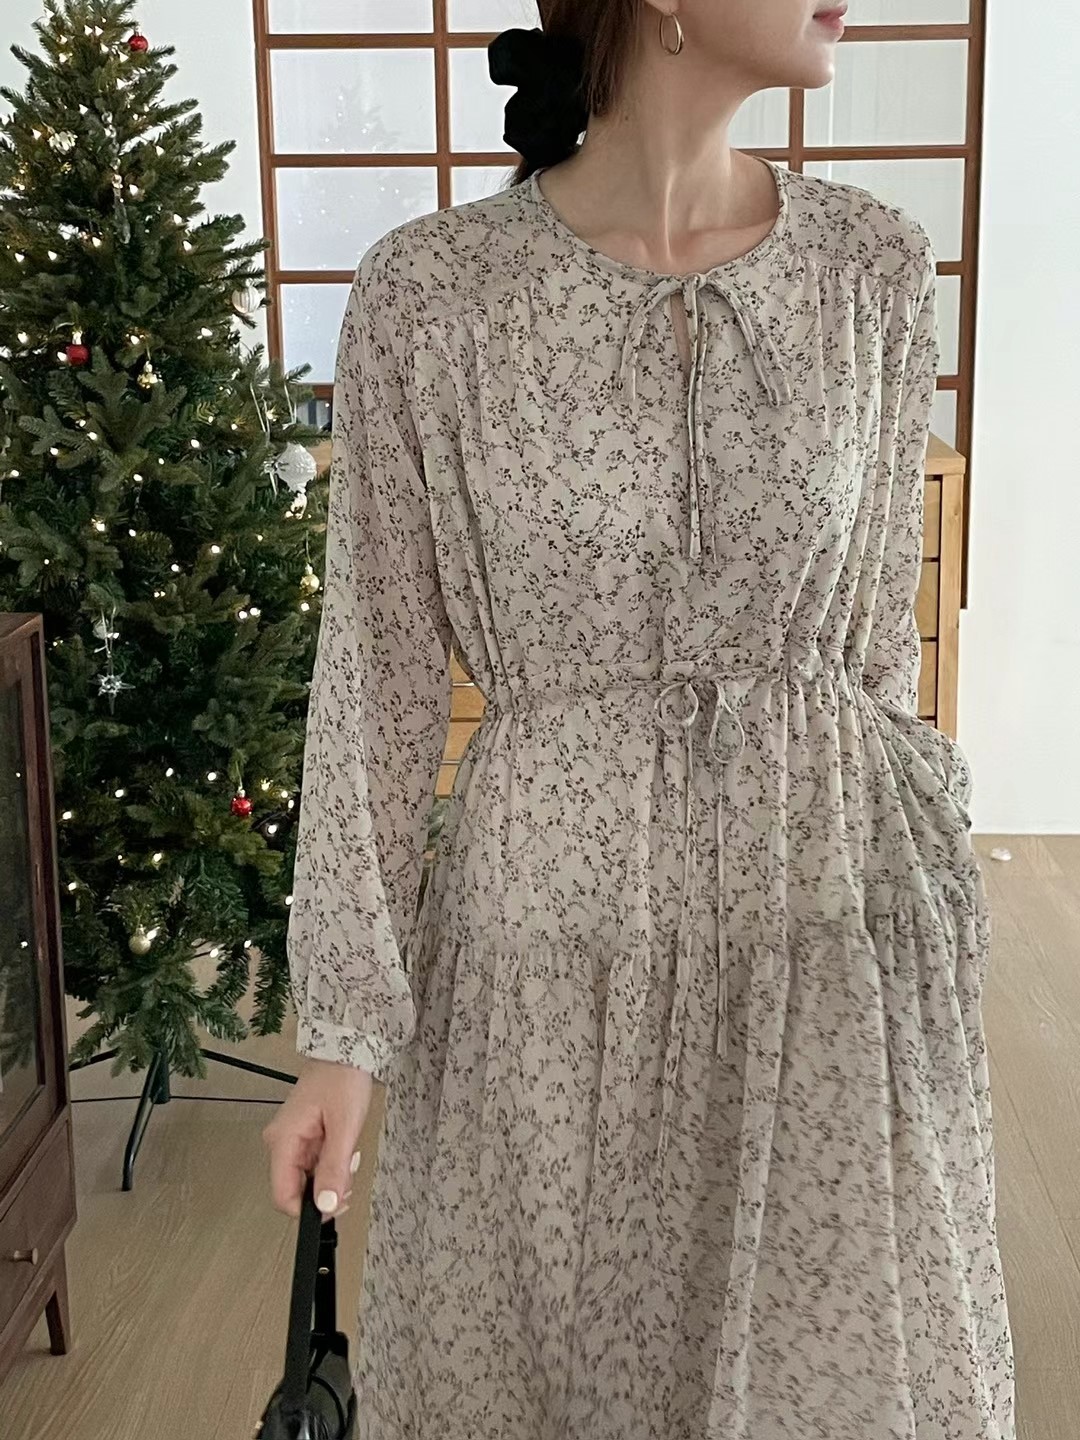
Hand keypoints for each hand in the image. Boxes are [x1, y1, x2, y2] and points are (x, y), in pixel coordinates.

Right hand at [263, 1058, 372, 1218]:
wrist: (347, 1051)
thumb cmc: (342, 1079)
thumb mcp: (344, 1127)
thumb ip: (334, 1168)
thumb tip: (326, 1206)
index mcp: (283, 1140)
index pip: (283, 1196)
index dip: (308, 1210)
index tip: (335, 1205)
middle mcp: (280, 1142)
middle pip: (296, 1189)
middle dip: (326, 1191)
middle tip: (349, 1172)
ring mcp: (291, 1139)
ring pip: (307, 1178)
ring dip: (331, 1176)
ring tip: (349, 1155)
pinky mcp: (302, 1136)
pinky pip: (313, 1163)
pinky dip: (331, 1163)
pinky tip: (343, 1149)